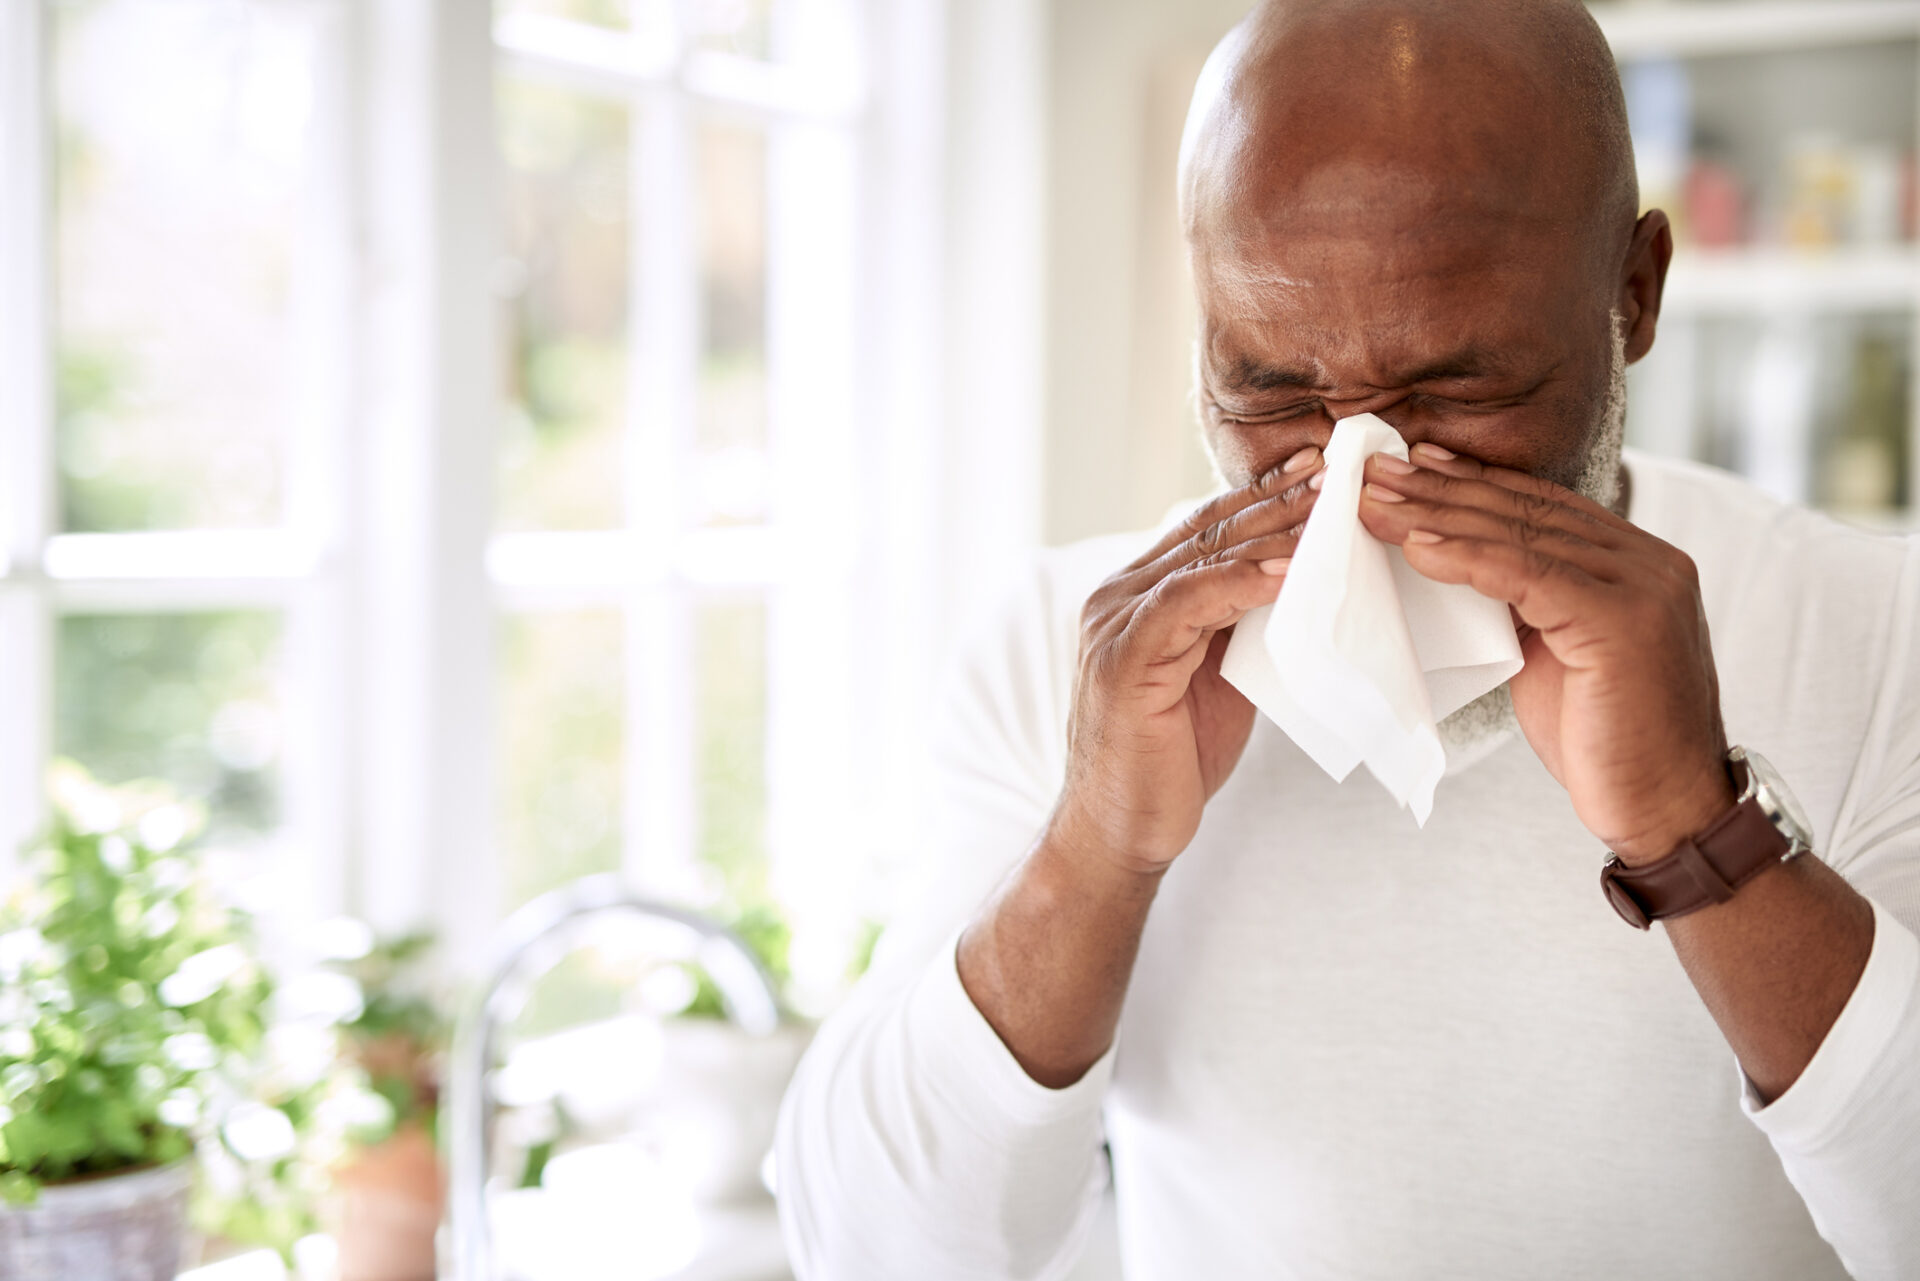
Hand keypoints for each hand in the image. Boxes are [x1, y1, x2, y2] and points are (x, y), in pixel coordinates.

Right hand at [1055, 448, 1323, 874]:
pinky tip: (1287, 574)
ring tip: (1326, 512)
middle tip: (1336, 472)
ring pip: (1201, 558)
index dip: (1263, 495)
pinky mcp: (1123, 659)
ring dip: (1271, 533)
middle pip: (1208, 531)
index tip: (1319, 470)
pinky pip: (1187, 604)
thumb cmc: (1171, 760)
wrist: (1120, 832)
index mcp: (1138, 596)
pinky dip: (1239, 584)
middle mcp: (1117, 597)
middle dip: (1277, 500)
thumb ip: (1239, 626)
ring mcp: (1114, 625)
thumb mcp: (1217, 677)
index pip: (1207, 527)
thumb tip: (1298, 586)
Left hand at [1357, 445, 1732, 862]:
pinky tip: (1416, 546)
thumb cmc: (1606, 742)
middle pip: (1525, 510)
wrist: (1666, 812)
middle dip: (1442, 488)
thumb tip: (1459, 569)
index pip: (1541, 506)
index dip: (1473, 482)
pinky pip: (1527, 573)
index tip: (1412, 464)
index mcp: (1637, 563)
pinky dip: (1465, 557)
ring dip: (1438, 514)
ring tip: (1373, 502)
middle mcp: (1649, 562)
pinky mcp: (1623, 620)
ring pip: (1521, 534)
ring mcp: (1643, 586)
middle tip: (1373, 470)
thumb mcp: (1558, 655)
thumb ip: (1527, 605)